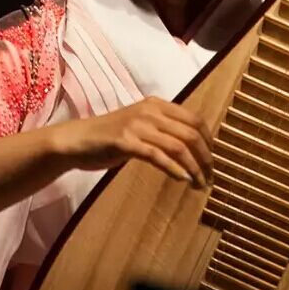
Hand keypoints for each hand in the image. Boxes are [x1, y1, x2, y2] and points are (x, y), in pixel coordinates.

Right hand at [51, 96, 212, 187]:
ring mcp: (138, 125)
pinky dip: (174, 168)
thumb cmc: (110, 136)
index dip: (208, 141)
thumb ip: (163, 130)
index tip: (212, 160)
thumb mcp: (141, 126)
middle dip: (205, 158)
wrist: (76, 140)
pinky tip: (183, 179)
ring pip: (177, 146)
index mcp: (157, 105)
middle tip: (210, 177)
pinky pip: (157, 155)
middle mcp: (151, 111)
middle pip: (190, 133)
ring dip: (193, 168)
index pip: (194, 119)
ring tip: (200, 184)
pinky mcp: (126, 142)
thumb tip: (191, 147)